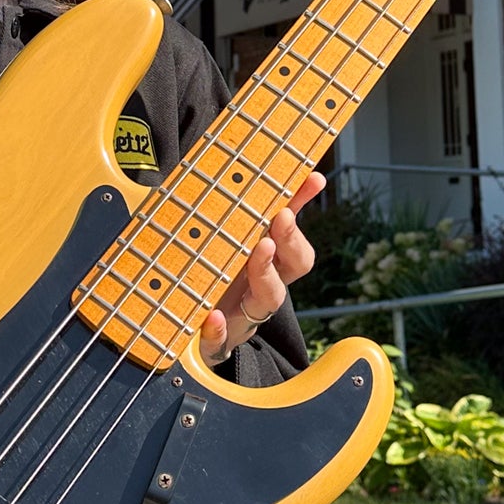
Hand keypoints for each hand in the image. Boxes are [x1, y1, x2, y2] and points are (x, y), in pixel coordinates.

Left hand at [200, 171, 323, 365]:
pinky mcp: (220, 338)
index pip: (294, 227)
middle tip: (281, 215)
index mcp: (268, 258)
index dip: (306, 204)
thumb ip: (232, 211)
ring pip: (270, 296)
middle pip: (296, 263)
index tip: (313, 178)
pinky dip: (218, 330)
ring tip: (258, 249)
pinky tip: (212, 318)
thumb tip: (228, 165)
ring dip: (266, 273)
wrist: (190, 332)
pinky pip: (222, 338)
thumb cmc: (211, 277)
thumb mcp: (220, 241)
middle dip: (291, 238)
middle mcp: (265, 283)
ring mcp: (246, 312)